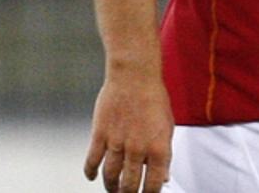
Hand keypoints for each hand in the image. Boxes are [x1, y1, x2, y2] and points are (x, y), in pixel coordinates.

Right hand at [84, 70, 173, 192]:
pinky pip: (92, 161)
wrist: (134, 76)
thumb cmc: (153, 98)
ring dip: (111, 187)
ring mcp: (117, 143)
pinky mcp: (100, 134)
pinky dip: (91, 172)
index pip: (154, 185)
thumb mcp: (167, 127)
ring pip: (111, 177)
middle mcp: (138, 150)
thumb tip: (165, 177)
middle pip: (130, 185)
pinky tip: (93, 176)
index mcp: (158, 148)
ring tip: (113, 189)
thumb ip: (165, 154)